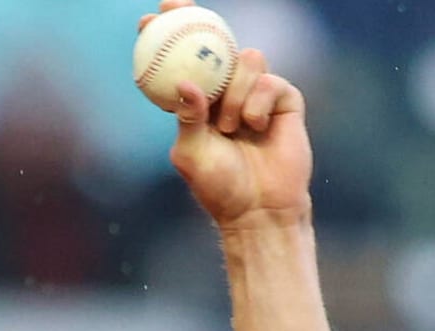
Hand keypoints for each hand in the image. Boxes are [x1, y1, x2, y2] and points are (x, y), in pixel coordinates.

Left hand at [142, 0, 312, 227]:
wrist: (260, 207)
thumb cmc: (219, 186)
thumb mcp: (191, 153)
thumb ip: (187, 117)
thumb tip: (183, 82)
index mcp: (198, 102)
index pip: (182, 60)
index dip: (168, 34)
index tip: (149, 17)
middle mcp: (227, 92)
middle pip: (217, 42)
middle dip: (200, 18)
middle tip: (184, 9)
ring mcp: (257, 93)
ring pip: (247, 59)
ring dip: (236, 92)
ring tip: (231, 128)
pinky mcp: (284, 99)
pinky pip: (271, 81)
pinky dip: (258, 103)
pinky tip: (255, 127)